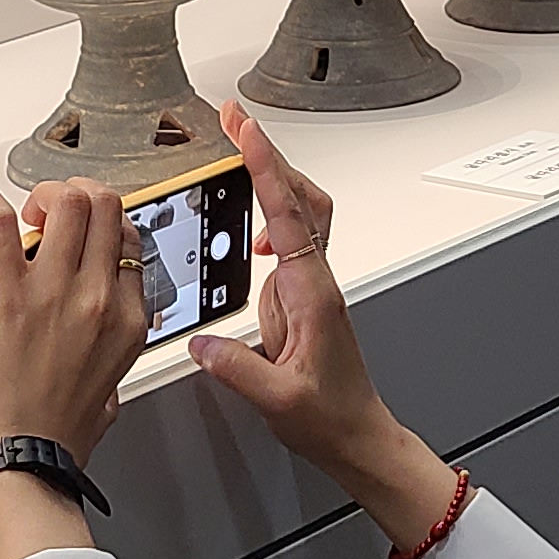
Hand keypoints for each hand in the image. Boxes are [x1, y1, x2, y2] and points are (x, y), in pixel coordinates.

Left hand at [0, 180, 146, 558]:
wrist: (16, 463)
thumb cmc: (54, 441)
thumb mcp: (107, 399)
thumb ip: (108, 371)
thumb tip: (99, 373)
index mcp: (127, 322)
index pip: (132, 243)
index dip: (105, 229)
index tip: (82, 237)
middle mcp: (98, 297)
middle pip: (107, 208)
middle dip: (79, 198)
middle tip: (51, 217)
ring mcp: (52, 291)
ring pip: (69, 202)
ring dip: (44, 196)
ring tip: (24, 217)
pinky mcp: (4, 293)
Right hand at [193, 102, 461, 543]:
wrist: (358, 436)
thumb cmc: (330, 419)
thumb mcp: (278, 399)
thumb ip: (236, 368)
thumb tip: (200, 343)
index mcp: (311, 293)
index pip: (289, 214)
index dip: (266, 166)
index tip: (245, 129)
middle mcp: (314, 280)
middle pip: (300, 197)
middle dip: (269, 154)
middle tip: (233, 121)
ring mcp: (309, 285)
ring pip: (298, 214)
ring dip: (271, 181)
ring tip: (237, 153)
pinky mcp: (301, 297)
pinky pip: (288, 242)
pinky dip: (268, 218)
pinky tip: (247, 233)